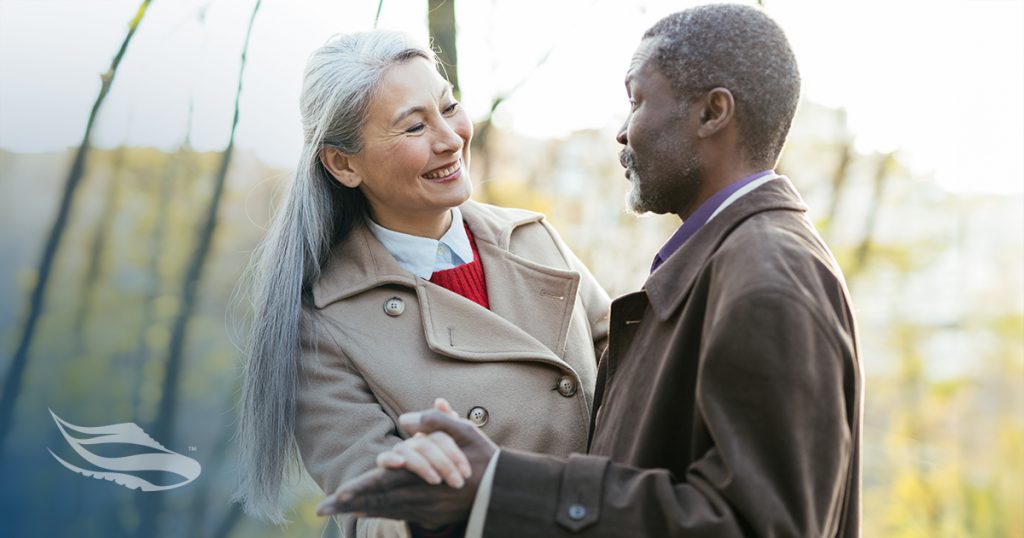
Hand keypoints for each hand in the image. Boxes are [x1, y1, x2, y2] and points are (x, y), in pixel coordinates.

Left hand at [316, 399, 497, 528]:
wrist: (506, 491)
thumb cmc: (485, 458)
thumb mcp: (466, 432)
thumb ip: (437, 421)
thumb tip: (405, 418)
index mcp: (427, 477)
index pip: (386, 483)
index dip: (360, 489)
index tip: (337, 494)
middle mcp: (423, 498)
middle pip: (380, 500)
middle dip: (350, 504)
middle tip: (321, 509)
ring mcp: (426, 510)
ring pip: (387, 509)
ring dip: (360, 508)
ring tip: (335, 509)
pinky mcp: (431, 515)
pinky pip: (400, 514)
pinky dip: (380, 511)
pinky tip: (364, 510)